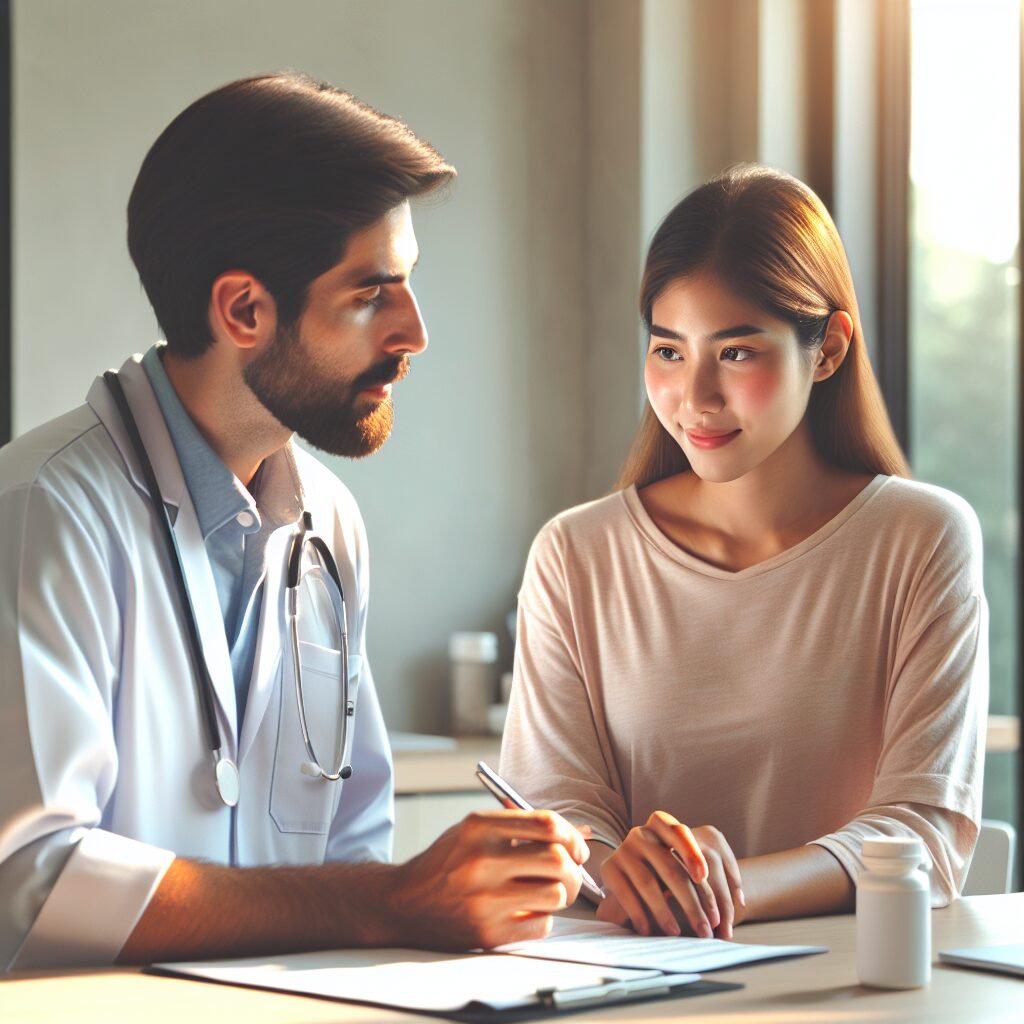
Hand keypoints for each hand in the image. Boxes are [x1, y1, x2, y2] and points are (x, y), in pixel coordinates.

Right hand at [389, 809, 589, 949]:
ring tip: (547, 891)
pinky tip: (526, 911)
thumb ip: (523, 826)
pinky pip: (542, 925)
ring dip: (560, 894)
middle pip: (556, 860)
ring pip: (555, 894)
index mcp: (479, 827)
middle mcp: (482, 861)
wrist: (404, 903)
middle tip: (570, 871)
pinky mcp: (487, 933)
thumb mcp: (475, 830)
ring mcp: (484, 900)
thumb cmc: (447, 862)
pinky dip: (542, 918)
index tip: (576, 846)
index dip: (571, 835)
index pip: (545, 824)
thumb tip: (582, 832)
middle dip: (573, 866)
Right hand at [595, 811, 743, 938]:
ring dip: (665, 912)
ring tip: (678, 934)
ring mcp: (623, 850)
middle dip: (691, 901)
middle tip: (707, 928)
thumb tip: (738, 902)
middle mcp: (641, 834)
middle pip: (670, 867)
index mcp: (662, 824)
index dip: (690, 851)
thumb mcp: (682, 861)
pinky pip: (626, 893)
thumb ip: (704, 874)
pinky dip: (640, 914)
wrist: (626, 871)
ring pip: (648, 883)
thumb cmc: (666, 869)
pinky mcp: (609, 869)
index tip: (703, 875)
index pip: (678, 831)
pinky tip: (649, 930)